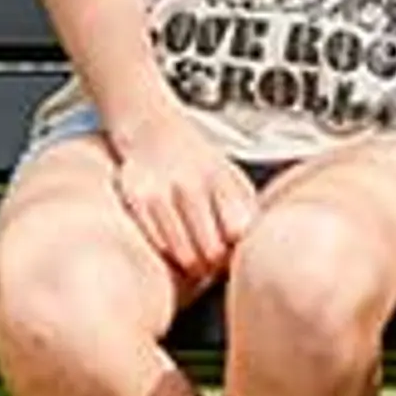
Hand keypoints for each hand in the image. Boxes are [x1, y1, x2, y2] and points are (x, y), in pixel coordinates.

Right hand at [102, 109, 255, 283]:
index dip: (238, 249)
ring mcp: (161, 193)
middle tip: (214, 263)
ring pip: (183, 254)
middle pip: (211, 249)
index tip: (234, 251)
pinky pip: (156, 244)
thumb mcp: (231, 176)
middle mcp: (190, 185)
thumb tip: (259, 245)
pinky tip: (173, 246)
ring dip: (192, 265)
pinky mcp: (135, 200)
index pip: (237, 230)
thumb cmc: (199, 163)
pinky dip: (168, 253)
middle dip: (216, 264)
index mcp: (220, 178)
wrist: (153, 131)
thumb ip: (247, 208)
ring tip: (196, 259)